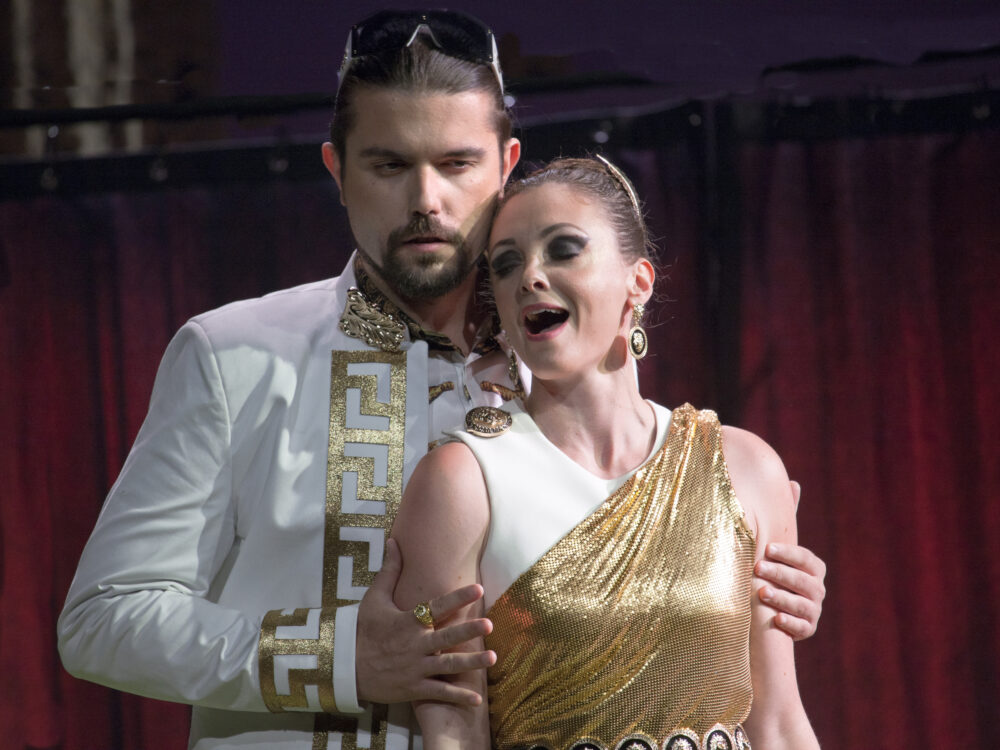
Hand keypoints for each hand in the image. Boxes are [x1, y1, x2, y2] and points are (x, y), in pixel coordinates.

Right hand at [356, 539, 495, 704]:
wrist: (344, 667)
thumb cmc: (362, 630)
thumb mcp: (374, 599)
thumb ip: (389, 571)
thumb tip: (393, 541)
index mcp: (408, 622)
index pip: (437, 606)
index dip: (458, 597)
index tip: (479, 589)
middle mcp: (415, 645)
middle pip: (447, 636)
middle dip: (469, 631)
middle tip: (489, 624)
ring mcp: (415, 668)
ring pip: (448, 665)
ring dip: (472, 663)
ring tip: (493, 659)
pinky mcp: (414, 689)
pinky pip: (439, 692)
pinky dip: (458, 697)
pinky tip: (477, 700)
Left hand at [755, 483, 826, 639]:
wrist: (767, 606)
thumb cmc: (772, 569)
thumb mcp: (778, 546)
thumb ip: (786, 519)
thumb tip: (793, 482)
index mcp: (813, 568)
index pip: (806, 559)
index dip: (788, 554)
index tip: (766, 548)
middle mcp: (817, 589)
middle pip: (804, 581)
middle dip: (780, 574)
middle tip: (757, 569)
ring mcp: (813, 610)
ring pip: (804, 605)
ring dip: (782, 598)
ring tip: (761, 593)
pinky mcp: (806, 630)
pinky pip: (803, 628)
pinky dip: (790, 624)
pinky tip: (775, 620)